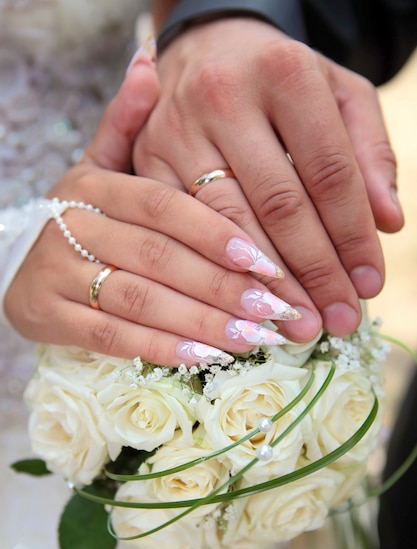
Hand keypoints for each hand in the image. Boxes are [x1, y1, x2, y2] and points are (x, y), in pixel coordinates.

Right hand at [5, 55, 315, 364]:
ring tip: (254, 338)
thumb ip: (125, 123)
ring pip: (140, 300)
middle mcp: (74, 225)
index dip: (215, 234)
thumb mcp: (100, 164)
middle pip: (158, 257)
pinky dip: (162, 348)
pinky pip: (111, 337)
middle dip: (222, 287)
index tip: (266, 262)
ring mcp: (57, 273)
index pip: (163, 206)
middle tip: (277, 309)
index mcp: (95, 184)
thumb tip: (147, 60)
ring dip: (201, 322)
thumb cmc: (86, 216)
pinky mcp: (48, 316)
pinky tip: (208, 357)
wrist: (21, 260)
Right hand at [133, 17, 402, 336]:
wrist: (203, 52)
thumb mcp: (337, 93)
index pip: (330, 170)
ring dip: (266, 284)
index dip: (353, 235)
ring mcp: (175, 130)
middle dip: (313, 270)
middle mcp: (222, 96)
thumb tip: (388, 221)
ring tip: (297, 324)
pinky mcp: (143, 161)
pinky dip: (214, 272)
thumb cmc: (278, 81)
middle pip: (279, 202)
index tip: (368, 284)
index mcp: (283, 70)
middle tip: (337, 319)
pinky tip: (243, 305)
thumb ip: (370, 151)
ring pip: (227, 223)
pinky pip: (180, 231)